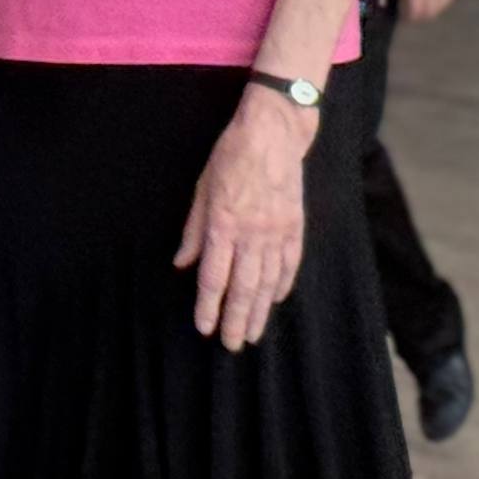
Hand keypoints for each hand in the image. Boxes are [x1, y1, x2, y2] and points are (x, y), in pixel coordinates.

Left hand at [175, 87, 315, 351]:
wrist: (273, 133)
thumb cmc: (231, 156)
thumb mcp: (202, 188)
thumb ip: (194, 230)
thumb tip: (183, 263)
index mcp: (223, 224)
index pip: (214, 277)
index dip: (208, 306)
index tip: (204, 327)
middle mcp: (250, 234)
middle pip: (243, 288)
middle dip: (236, 320)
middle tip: (231, 345)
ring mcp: (276, 232)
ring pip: (267, 282)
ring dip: (260, 311)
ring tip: (254, 334)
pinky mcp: (295, 225)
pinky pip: (289, 263)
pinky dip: (283, 284)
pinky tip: (276, 299)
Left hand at [397, 0, 458, 22]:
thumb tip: (403, 1)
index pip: (415, 11)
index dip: (409, 17)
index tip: (404, 17)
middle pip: (429, 12)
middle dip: (420, 16)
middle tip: (413, 14)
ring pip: (440, 6)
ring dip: (432, 10)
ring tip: (424, 7)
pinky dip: (442, 2)